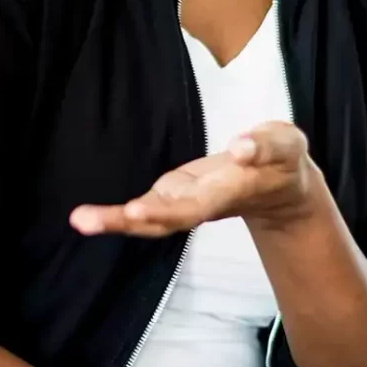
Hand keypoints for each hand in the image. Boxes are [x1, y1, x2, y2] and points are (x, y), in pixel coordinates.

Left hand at [71, 121, 315, 237]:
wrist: (279, 185)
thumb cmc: (280, 159)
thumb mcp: (286, 144)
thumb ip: (266, 145)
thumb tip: (241, 147)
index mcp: (230, 191)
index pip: (197, 204)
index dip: (169, 208)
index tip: (138, 210)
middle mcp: (203, 204)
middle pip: (165, 217)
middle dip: (128, 219)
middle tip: (88, 221)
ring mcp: (185, 203)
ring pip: (149, 219)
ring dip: (113, 221)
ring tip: (80, 221)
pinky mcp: (173, 196)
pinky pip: (143, 210)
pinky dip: (116, 217)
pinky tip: (85, 218)